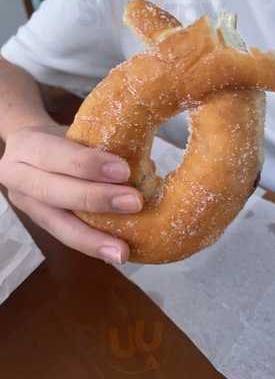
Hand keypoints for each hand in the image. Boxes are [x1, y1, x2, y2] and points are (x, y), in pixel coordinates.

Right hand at [0, 123, 142, 263]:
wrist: (31, 150)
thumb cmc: (62, 139)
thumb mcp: (75, 132)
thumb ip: (101, 146)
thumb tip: (146, 168)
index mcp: (28, 146)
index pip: (55, 154)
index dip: (87, 165)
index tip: (124, 170)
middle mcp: (18, 177)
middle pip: (53, 192)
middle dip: (95, 199)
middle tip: (134, 203)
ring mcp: (26, 205)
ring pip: (56, 225)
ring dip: (92, 238)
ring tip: (122, 252)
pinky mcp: (39, 223)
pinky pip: (64, 237)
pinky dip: (91, 244)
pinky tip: (113, 253)